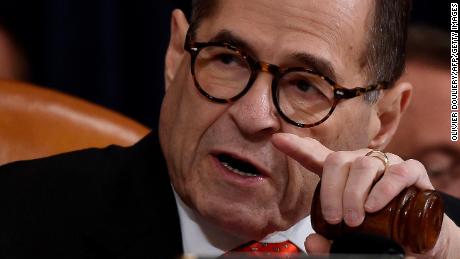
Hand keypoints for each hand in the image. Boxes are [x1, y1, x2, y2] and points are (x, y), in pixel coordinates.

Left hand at [271, 133, 459, 257]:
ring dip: (354, 193)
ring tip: (355, 219)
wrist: (421, 236)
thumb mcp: (351, 239)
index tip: (277, 140)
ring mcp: (387, 165)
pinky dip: (384, 189)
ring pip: (364, 165)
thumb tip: (312, 241)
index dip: (297, 147)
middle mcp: (362, 164)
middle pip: (338, 161)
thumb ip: (330, 242)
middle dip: (331, 191)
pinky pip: (397, 172)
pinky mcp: (412, 172)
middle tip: (336, 219)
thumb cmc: (380, 231)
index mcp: (343, 176)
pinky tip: (375, 205)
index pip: (317, 156)